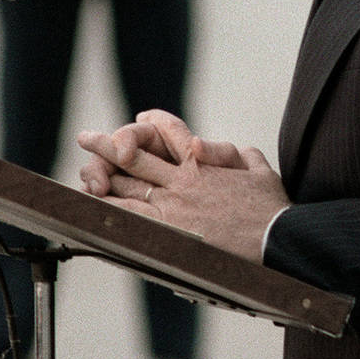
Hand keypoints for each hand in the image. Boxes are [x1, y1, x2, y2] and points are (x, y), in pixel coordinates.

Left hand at [77, 109, 290, 261]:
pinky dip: (110, 210)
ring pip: (128, 185)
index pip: (169, 133)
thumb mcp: (260, 171)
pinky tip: (93, 206)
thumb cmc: (272, 209)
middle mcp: (182, 179)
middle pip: (137, 156)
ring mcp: (173, 204)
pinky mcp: (170, 230)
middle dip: (109, 146)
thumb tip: (223, 149)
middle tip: (86, 137)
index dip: (150, 124)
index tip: (137, 119)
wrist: (275, 238)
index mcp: (202, 162)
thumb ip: (238, 156)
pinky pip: (131, 217)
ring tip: (84, 171)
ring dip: (103, 176)